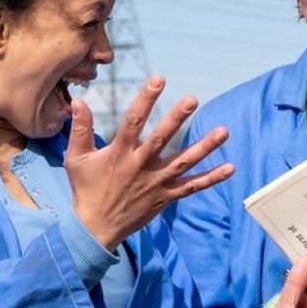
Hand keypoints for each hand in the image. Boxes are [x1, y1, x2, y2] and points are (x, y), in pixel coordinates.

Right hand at [67, 76, 233, 249]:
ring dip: (205, 147)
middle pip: (161, 139)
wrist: (96, 228)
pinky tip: (230, 168)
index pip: (133, 121)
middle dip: (177, 118)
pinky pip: (192, 187)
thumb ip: (80, 129)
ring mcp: (156, 182)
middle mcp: (140, 166)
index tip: (158, 79)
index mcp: (120, 153)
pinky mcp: (166, 197)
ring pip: (183, 162)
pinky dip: (211, 178)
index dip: (146, 99)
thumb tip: (78, 101)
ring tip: (224, 131)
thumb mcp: (76, 158)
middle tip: (192, 99)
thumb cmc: (86, 189)